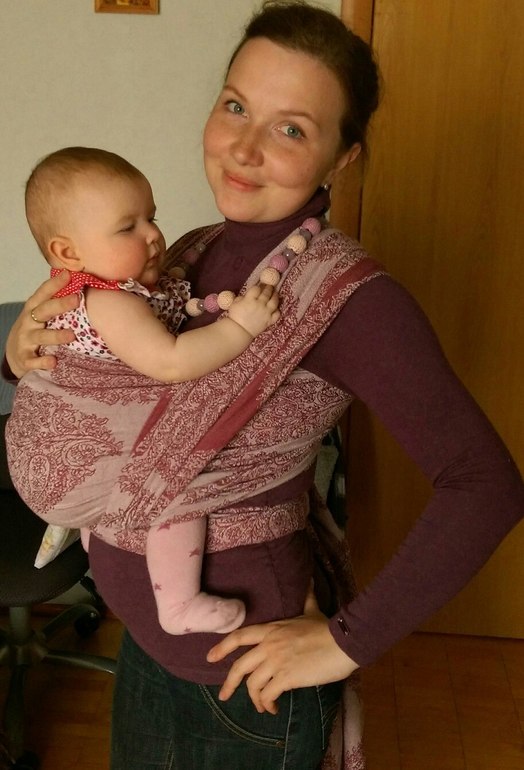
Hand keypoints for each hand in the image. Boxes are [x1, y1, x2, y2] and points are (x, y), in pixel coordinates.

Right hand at [5, 272, 77, 377]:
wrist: (14, 355)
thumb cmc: (34, 330)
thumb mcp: (40, 315)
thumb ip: (55, 303)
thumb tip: (82, 284)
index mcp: (33, 309)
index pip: (43, 293)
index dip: (54, 284)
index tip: (68, 274)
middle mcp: (28, 322)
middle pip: (43, 311)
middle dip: (59, 305)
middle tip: (76, 299)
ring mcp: (26, 340)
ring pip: (41, 336)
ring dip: (56, 335)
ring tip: (71, 336)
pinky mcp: (25, 359)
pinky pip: (33, 361)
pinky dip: (42, 362)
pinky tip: (53, 362)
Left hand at [206, 586, 357, 714]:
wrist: (343, 642)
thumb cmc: (327, 628)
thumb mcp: (312, 610)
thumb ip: (306, 598)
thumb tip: (308, 581)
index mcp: (271, 629)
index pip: (239, 636)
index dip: (222, 647)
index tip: (210, 658)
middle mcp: (269, 645)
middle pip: (239, 666)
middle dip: (229, 683)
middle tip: (223, 695)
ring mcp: (277, 661)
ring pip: (253, 685)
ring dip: (255, 699)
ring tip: (262, 705)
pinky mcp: (287, 677)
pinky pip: (268, 694)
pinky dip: (267, 703)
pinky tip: (273, 707)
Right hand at [228, 283, 279, 337]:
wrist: (240, 331)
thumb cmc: (235, 316)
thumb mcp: (234, 303)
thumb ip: (242, 297)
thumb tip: (247, 296)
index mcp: (250, 299)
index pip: (257, 289)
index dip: (258, 286)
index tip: (259, 285)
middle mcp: (260, 304)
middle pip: (267, 293)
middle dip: (268, 287)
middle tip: (269, 285)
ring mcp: (266, 312)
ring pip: (274, 301)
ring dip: (275, 295)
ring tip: (275, 293)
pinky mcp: (270, 320)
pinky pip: (277, 314)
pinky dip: (277, 310)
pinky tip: (276, 308)